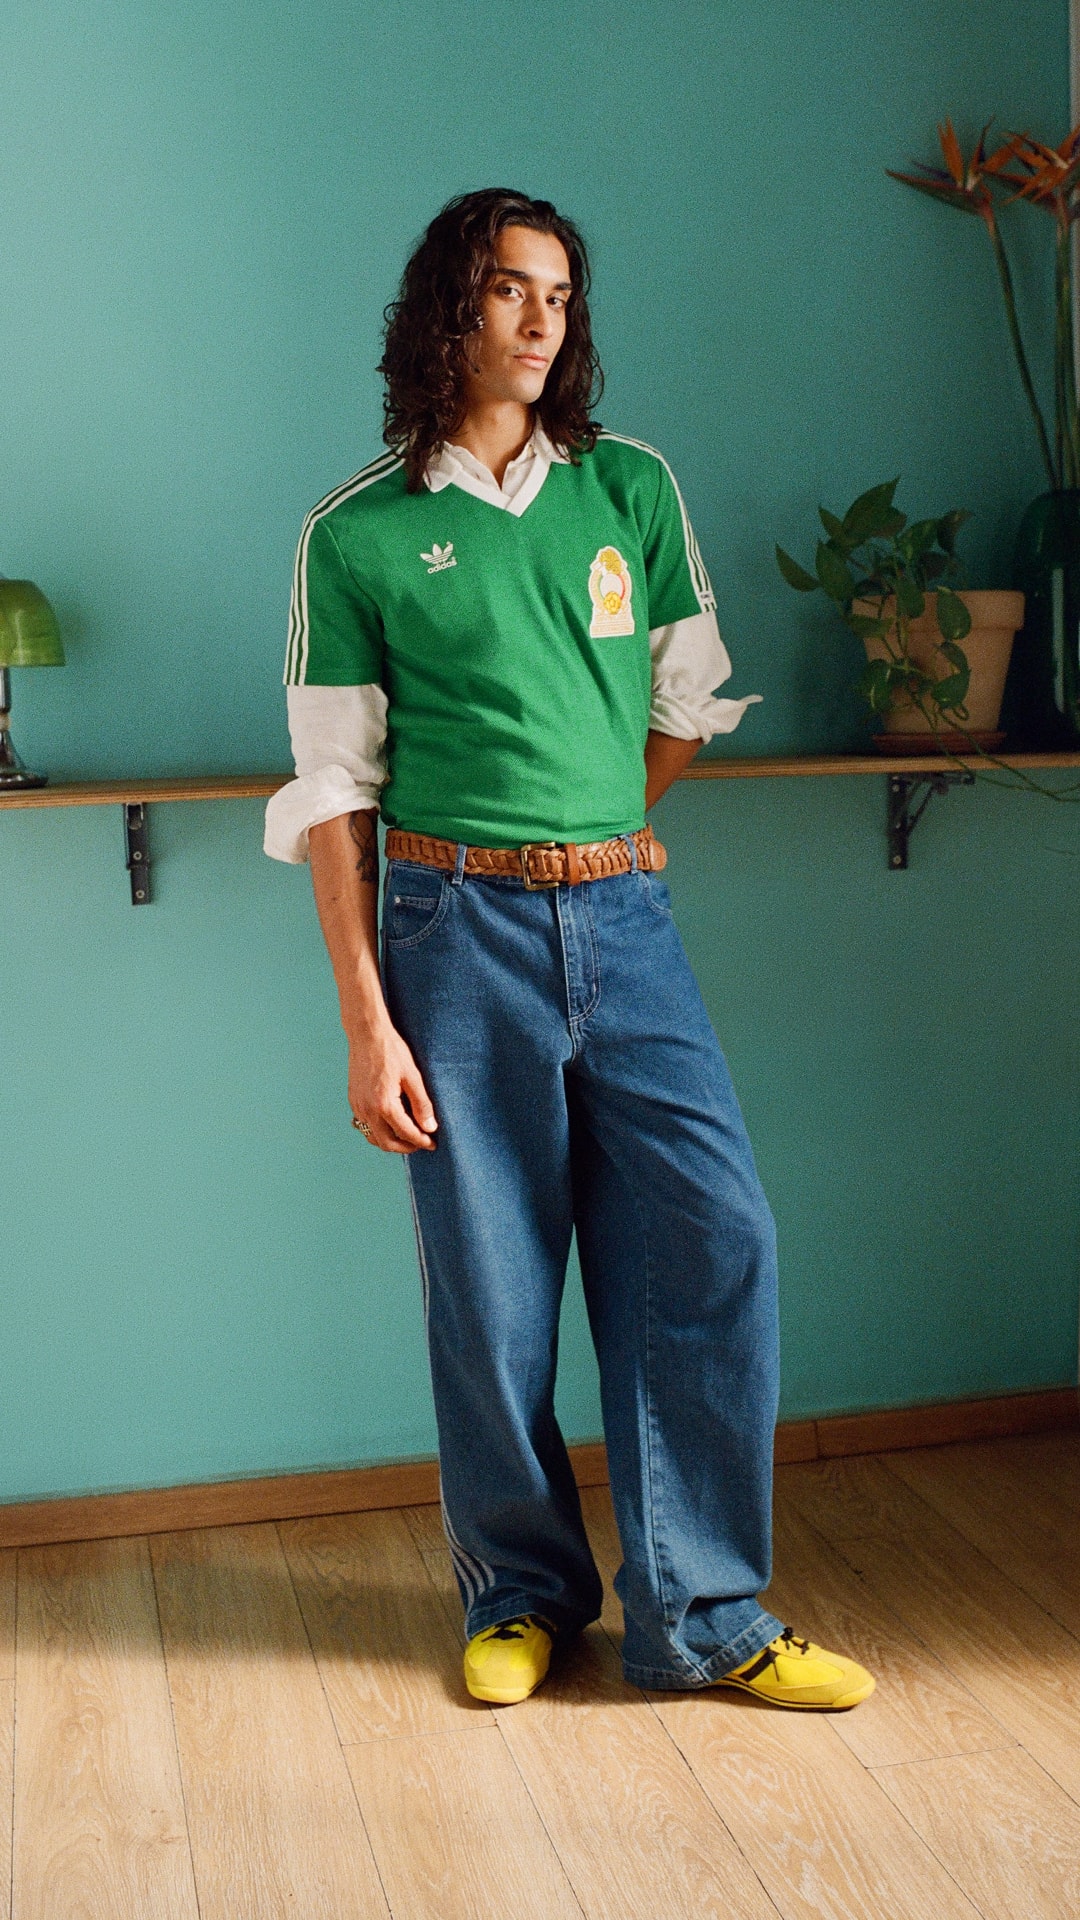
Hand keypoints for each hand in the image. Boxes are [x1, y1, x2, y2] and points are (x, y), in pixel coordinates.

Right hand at [348, 1019, 437, 1153]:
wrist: (366, 1034)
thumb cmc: (392, 1051)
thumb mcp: (413, 1076)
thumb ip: (422, 1104)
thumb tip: (430, 1127)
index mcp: (384, 1104)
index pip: (405, 1133)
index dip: (421, 1141)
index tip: (433, 1143)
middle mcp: (367, 1110)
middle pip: (387, 1143)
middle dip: (406, 1147)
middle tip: (422, 1143)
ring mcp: (357, 1106)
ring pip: (373, 1137)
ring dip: (391, 1142)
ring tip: (408, 1136)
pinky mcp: (353, 1100)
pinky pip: (364, 1125)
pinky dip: (378, 1131)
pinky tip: (390, 1124)